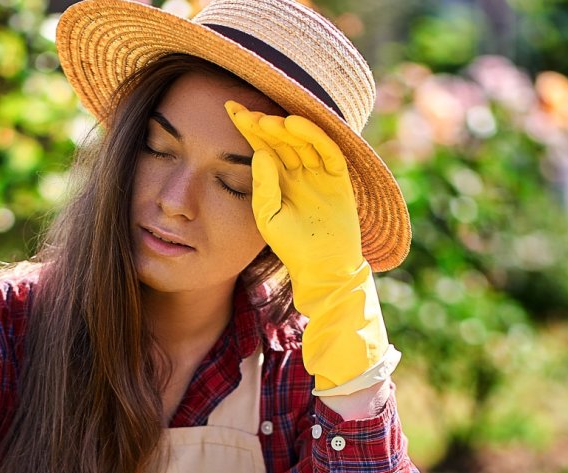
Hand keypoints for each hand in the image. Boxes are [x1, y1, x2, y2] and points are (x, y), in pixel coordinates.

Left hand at [226, 102, 398, 395]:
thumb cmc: (292, 248)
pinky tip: (295, 124)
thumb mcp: (267, 217)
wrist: (323, 269)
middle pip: (280, 138)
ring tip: (267, 119)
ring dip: (286, 126)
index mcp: (279, 178)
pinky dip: (313, 135)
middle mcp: (299, 170)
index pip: (261, 145)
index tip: (227, 107)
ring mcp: (320, 173)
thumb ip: (263, 188)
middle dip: (263, 123)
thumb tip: (259, 153)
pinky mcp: (339, 178)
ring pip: (303, 139)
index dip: (247, 126)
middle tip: (245, 112)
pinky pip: (327, 150)